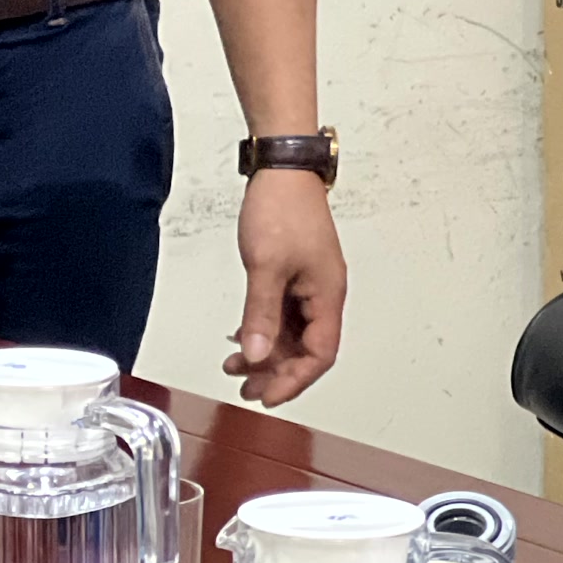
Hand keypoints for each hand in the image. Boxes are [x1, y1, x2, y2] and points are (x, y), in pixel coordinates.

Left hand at [226, 169, 344, 404]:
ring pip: (293, 332)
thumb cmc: (281, 208)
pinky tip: (241, 336)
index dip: (294, 380)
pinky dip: (264, 328)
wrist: (282, 167)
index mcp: (327, 295)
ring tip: (236, 369)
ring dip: (267, 352)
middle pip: (307, 349)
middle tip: (246, 389)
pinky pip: (284, 313)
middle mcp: (324, 293)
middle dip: (277, 372)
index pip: (319, 355)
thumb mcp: (266, 266)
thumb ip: (261, 314)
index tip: (266, 396)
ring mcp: (309, 282)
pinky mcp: (295, 272)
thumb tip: (255, 356)